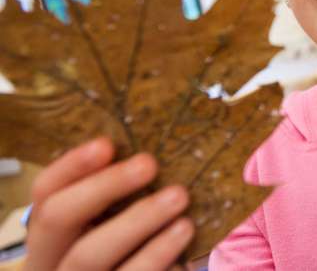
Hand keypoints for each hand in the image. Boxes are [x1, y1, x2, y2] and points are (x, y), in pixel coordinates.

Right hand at [24, 137, 193, 270]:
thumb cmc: (130, 253)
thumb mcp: (115, 228)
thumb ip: (119, 200)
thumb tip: (147, 155)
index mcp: (50, 237)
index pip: (45, 192)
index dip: (71, 166)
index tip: (106, 144)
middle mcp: (51, 263)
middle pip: (58, 219)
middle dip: (103, 186)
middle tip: (149, 163)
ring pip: (90, 256)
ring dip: (137, 224)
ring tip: (181, 205)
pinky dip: (157, 265)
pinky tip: (184, 258)